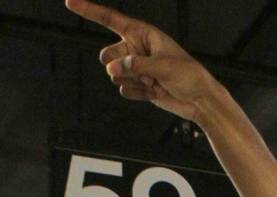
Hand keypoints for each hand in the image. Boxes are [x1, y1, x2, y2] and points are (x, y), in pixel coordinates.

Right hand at [66, 0, 217, 121]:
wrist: (200, 100)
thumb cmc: (189, 76)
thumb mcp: (164, 66)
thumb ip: (136, 65)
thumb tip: (113, 69)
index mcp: (144, 35)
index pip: (112, 20)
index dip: (90, 11)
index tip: (70, 2)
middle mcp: (137, 49)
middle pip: (107, 55)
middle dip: (119, 65)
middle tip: (142, 71)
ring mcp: (137, 68)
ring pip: (114, 74)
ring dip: (132, 81)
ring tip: (153, 82)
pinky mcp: (138, 85)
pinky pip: (124, 89)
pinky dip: (137, 93)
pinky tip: (154, 92)